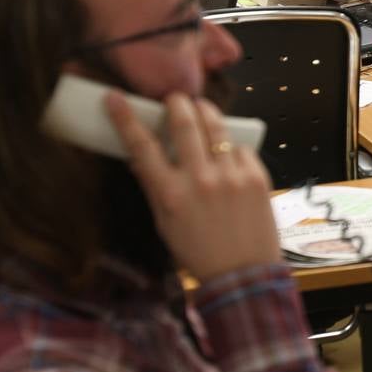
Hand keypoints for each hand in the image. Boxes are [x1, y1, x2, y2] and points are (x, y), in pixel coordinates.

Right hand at [106, 91, 280, 282]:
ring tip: (200, 108)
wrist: (243, 274)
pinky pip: (240, 148)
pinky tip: (227, 150)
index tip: (115, 97)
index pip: (142, 146)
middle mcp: (200, 180)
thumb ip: (154, 187)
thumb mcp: (165, 223)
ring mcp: (231, 176)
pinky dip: (231, 145)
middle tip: (174, 98)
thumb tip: (138, 157)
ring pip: (216, 127)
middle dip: (177, 103)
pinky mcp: (256, 176)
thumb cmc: (198, 251)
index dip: (125, 118)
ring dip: (205, 111)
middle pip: (184, 124)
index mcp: (171, 194)